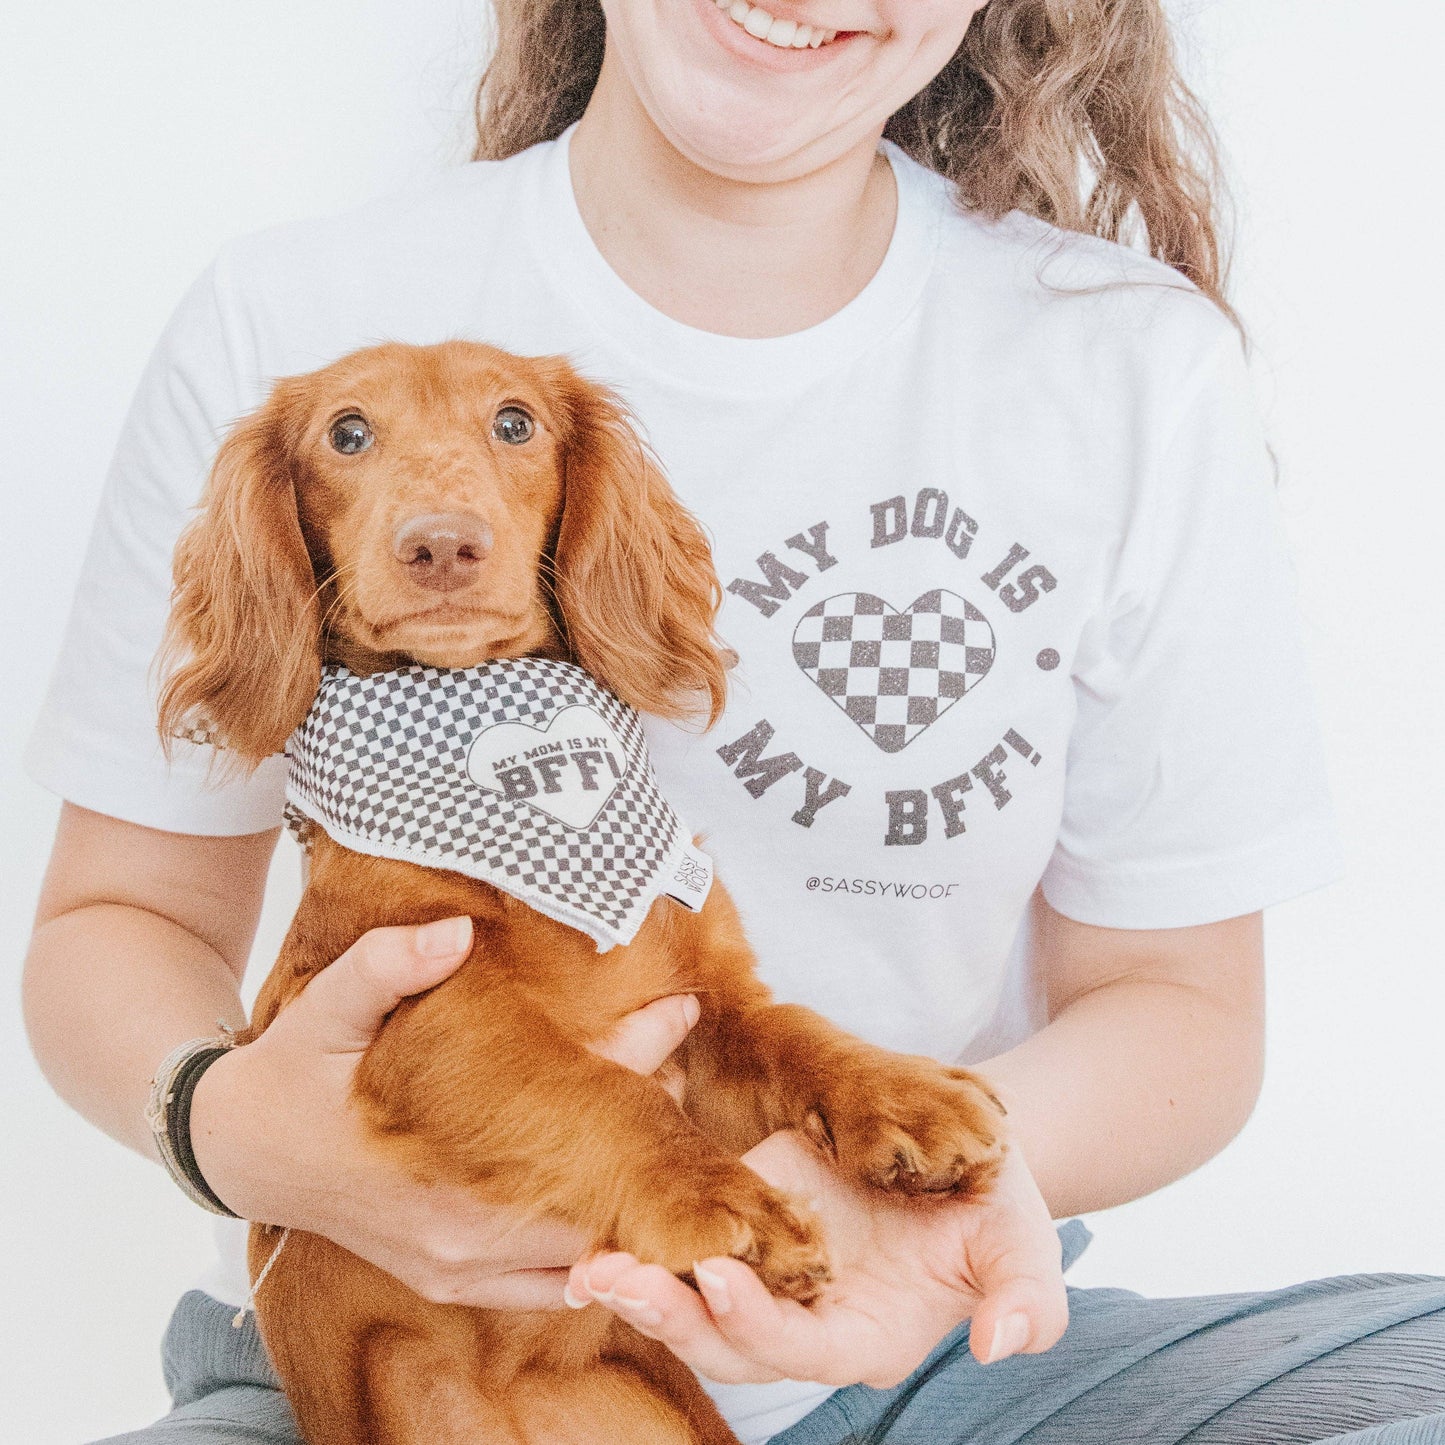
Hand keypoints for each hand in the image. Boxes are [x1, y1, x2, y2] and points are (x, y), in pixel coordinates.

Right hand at [189, 917, 698, 1309]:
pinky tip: (628, 1196)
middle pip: (596, 1198)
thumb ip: (384, 968)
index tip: (679, 1011)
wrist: (239, 1149)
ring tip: (676, 1112)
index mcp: (441, 1177)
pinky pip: (549, 1286)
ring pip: (583, 1250)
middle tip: (688, 1044)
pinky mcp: (452, 1279)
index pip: (573, 1138)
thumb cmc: (290, 1076)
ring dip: (631, 1194)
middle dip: (655, 1133)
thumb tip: (455, 932)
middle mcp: (462, 1241)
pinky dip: (596, 1248)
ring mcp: (459, 1270)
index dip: (636, 1073)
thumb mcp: (324, 1010)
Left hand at [566, 1130, 1068, 1387]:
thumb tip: (1004, 1345)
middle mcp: (805, 1316)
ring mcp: (773, 1268)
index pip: (799, 1347)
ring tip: (589, 1265)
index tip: (718, 1279)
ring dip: (643, 1285)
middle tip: (612, 1281)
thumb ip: (1024, 1299)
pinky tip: (602, 1227)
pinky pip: (691, 1239)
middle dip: (669, 1314)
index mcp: (863, 1335)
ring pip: (695, 1300)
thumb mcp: (1022, 1245)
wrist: (959, 1154)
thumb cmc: (994, 1206)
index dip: (757, 1321)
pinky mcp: (750, 1213)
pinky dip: (649, 1239)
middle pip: (726, 1340)